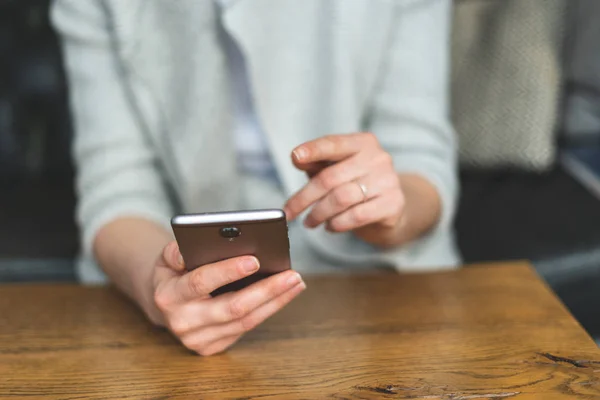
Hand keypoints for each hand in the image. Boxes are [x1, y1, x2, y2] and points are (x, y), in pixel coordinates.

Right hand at [149, 241, 305, 355]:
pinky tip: (284, 295)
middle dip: (266, 290)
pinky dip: (268, 310)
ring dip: (275, 301)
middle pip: (233, 307)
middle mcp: (182, 321)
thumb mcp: (167, 256)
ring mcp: (197, 339)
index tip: (256, 260)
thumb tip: (203, 244)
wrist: (164, 304)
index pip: (201, 282)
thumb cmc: (173, 273)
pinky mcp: (211, 348)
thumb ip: (179, 249)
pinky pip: (246, 329)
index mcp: (169, 295)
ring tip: (296, 282)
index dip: (228, 271)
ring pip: (245, 321)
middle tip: (292, 274)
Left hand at [284, 133, 439, 246]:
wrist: (391, 208)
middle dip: (304, 198)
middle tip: (289, 212)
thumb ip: (317, 163)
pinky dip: (337, 223)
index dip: (313, 150)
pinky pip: (357, 216)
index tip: (295, 156)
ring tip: (310, 222)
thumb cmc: (357, 184)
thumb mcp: (336, 169)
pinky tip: (331, 226)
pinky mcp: (393, 204)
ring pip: (341, 198)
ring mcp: (388, 181)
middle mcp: (378, 158)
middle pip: (330, 178)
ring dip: (319, 214)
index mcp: (363, 143)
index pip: (334, 144)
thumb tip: (297, 158)